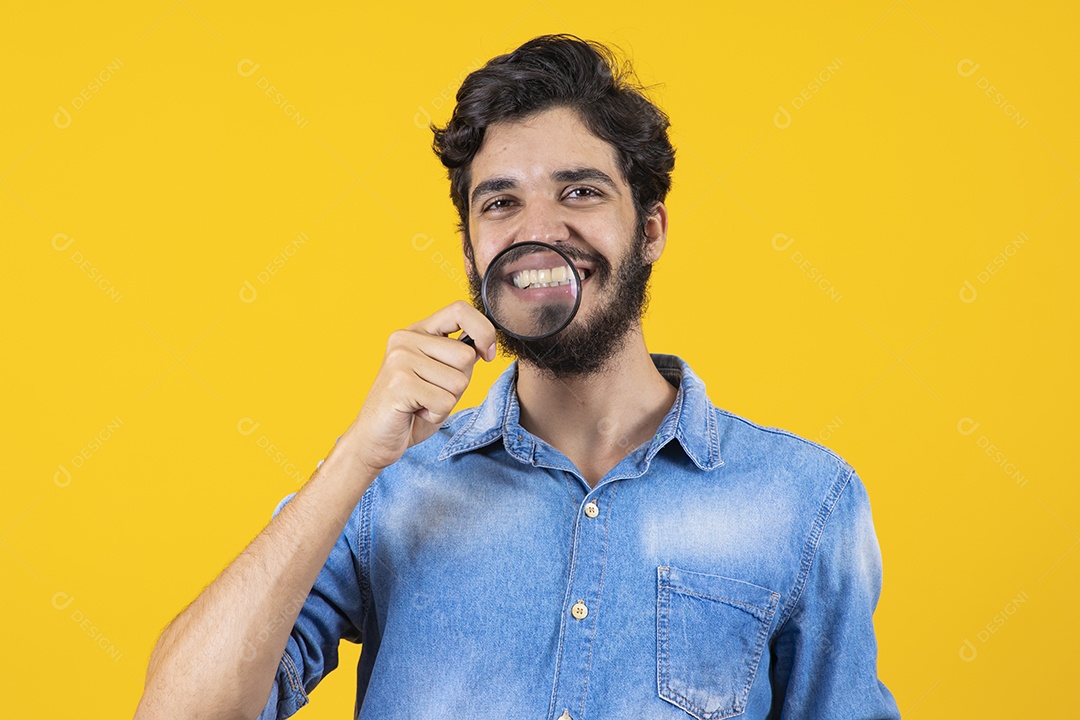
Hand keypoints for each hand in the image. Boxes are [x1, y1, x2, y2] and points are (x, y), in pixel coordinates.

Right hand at [346, 301, 496, 473]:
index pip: (460, 310)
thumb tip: (484, 345)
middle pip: (466, 356)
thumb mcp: (441, 376)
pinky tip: (415, 412)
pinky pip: (444, 401)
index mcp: (417, 331)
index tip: (487, 353)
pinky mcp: (399, 383)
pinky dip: (436, 414)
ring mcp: (400, 360)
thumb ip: (458, 358)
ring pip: (458, 381)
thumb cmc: (411, 409)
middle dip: (459, 383)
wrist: (374, 439)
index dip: (483, 331)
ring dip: (447, 401)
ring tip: (421, 403)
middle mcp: (405, 339)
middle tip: (432, 393)